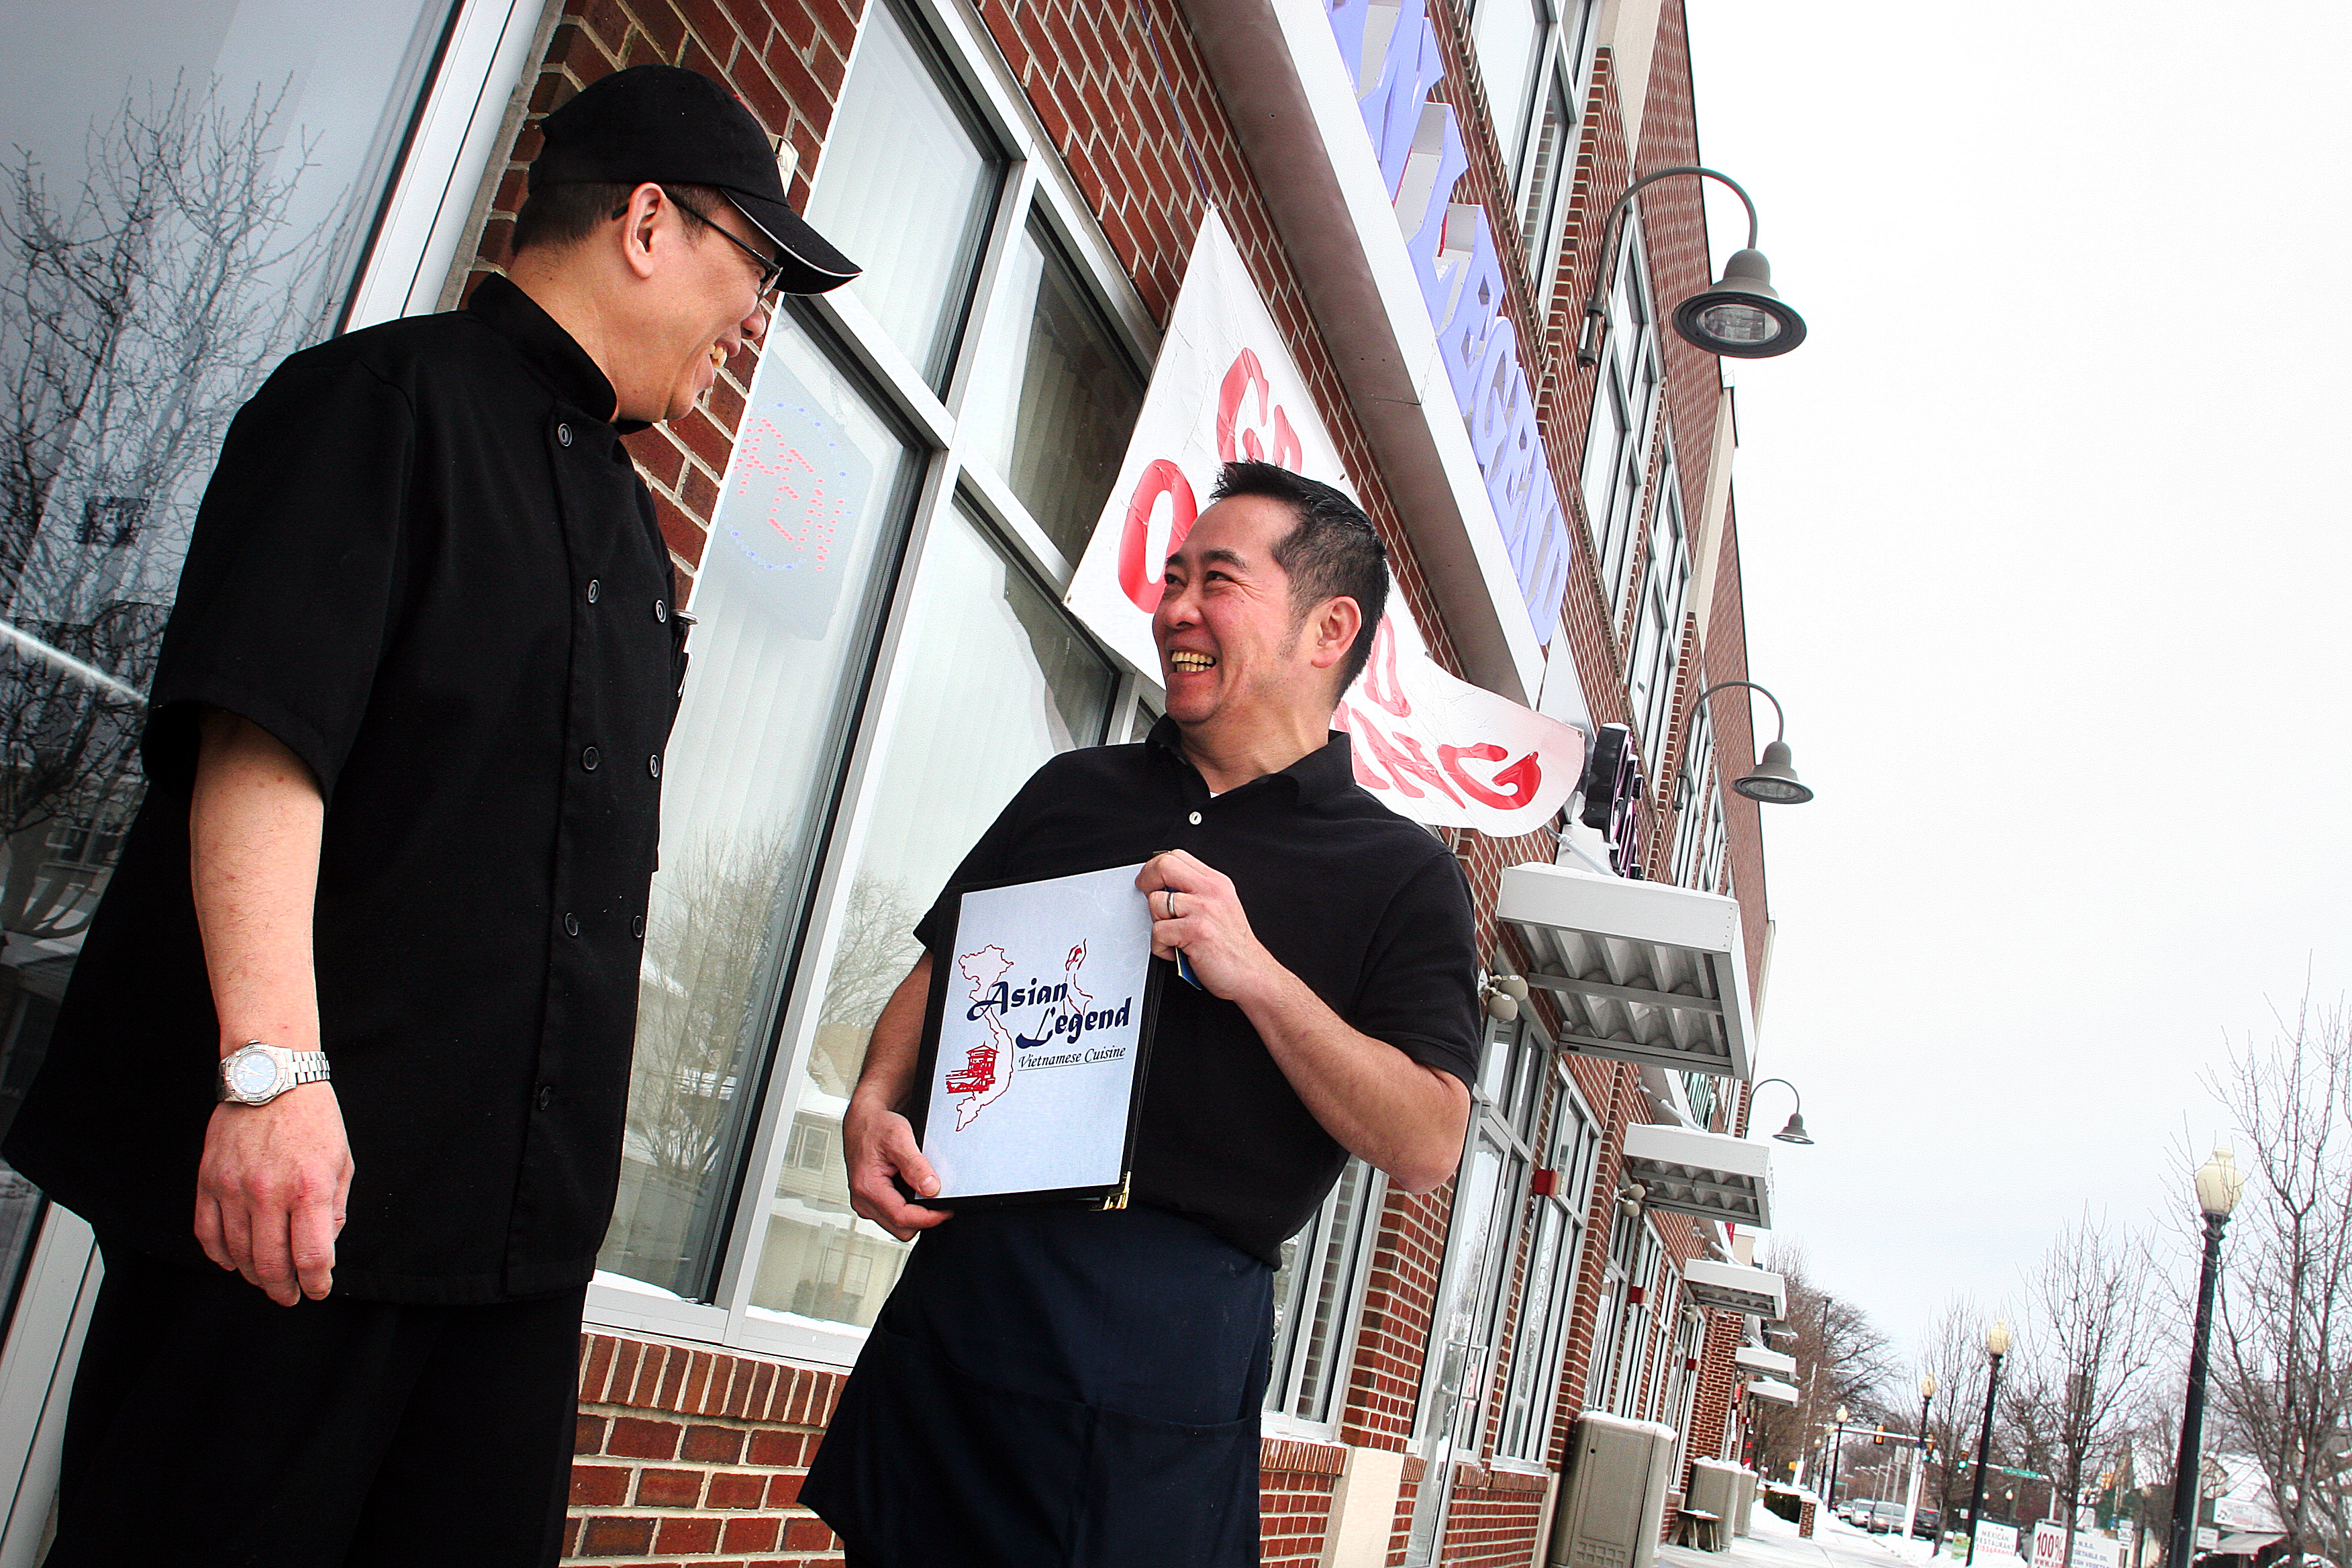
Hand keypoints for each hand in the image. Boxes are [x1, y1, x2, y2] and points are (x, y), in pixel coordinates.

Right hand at [194, 1081, 352, 1305]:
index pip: (311, 1256)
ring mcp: (233, 1188)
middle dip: (283, 1288)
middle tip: (290, 1296)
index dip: (316, 1283)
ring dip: (253, 1275)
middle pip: (271, 1264)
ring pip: (238, 1254)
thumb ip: (334, 1208)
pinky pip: (207, 1232)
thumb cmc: (313, 1118)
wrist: (272, 1076)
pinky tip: (232, 1262)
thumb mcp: (341, 1161)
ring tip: (266, 1280)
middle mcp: (269, 1193)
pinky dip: (219, 1255)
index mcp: (309, 1188)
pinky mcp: (208, 1181)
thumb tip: (325, 1247)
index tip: (318, 1289)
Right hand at [843, 1091, 949, 1242]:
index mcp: (867, 1187)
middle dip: (923, 1218)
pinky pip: (893, 1216)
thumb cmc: (875, 1126)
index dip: (929, 1217)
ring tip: (925, 1193)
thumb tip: (931, 1188)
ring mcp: (866, 1203)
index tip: (947, 1210)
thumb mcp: (899, 1138)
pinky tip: (913, 1193)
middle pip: (901, 1228)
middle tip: (940, 1201)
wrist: (864, 1121)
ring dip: (915, 1215)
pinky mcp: (871, 1201)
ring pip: (898, 1225)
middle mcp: (863, 1200)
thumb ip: (915, 1165)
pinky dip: (907, 1209)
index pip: (902, 1218)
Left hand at [1136, 850, 1273, 1002]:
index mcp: (1216, 883)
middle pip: (1164, 866)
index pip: (1177, 856)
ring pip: (1156, 902)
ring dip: (1157, 923)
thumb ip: (1197, 892)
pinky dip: (1161, 947)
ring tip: (1172, 935)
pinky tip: (1175, 951)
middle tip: (1146, 894)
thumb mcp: (1221, 907)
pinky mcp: (1195, 931)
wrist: (1251, 973)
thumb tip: (1165, 884)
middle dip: (1147, 880)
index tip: (1150, 880)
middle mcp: (1211, 892)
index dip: (1156, 867)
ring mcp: (1203, 910)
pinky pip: (1158, 931)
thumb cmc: (1233, 946)